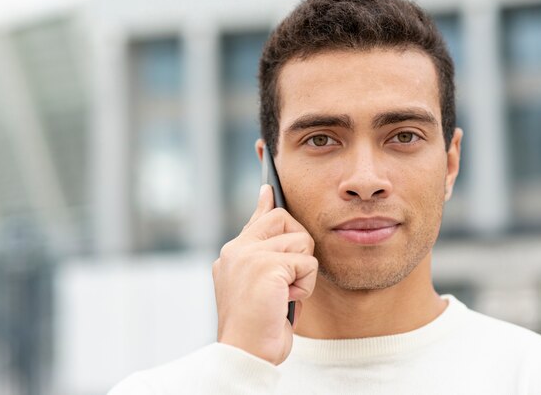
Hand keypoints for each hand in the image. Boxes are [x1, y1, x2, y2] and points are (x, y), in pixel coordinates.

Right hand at [213, 184, 317, 364]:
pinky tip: (286, 300)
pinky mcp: (266, 266)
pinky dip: (304, 286)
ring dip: (302, 273)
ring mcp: (249, 255)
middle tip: (288, 277)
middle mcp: (238, 249)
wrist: (246, 352)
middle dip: (298, 246)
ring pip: (301, 241)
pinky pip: (307, 264)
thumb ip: (268, 257)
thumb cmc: (257, 324)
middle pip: (284, 219)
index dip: (266, 204)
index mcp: (233, 254)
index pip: (257, 219)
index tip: (269, 188)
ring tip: (283, 294)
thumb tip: (280, 235)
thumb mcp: (261, 285)